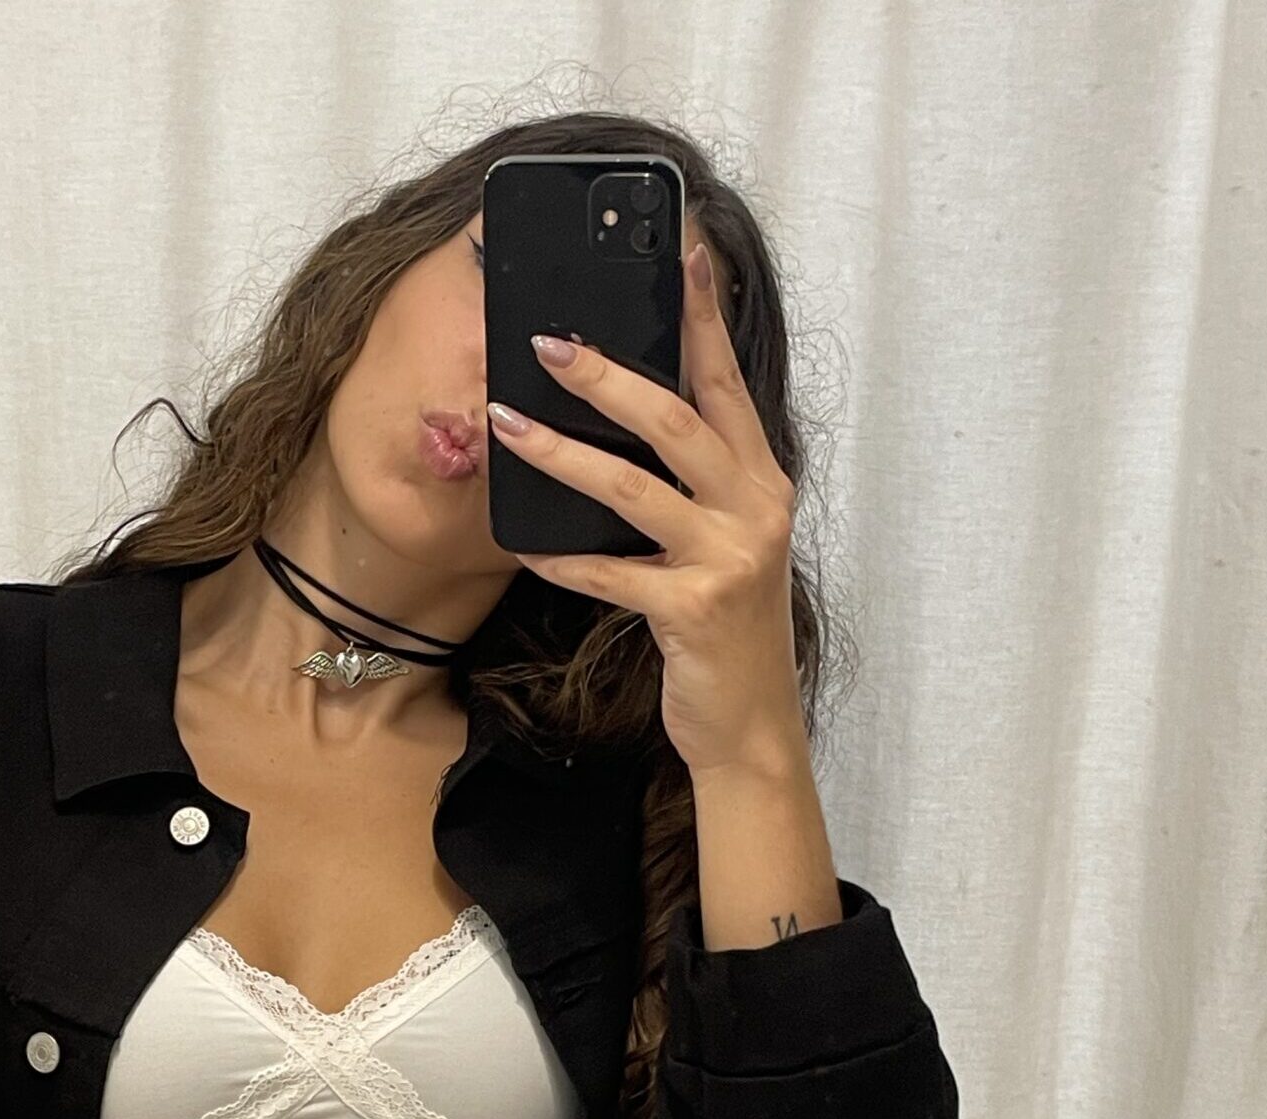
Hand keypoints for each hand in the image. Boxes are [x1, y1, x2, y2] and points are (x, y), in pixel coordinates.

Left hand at [485, 239, 806, 784]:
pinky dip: (564, 559)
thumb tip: (618, 427)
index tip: (680, 248)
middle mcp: (754, 506)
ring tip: (505, 425)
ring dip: (562, 454)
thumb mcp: (722, 544)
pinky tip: (523, 546)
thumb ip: (691, 486)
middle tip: (545, 340)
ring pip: (635, 488)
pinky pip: (613, 575)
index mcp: (760, 478)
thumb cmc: (723, 628)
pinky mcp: (693, 610)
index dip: (701, 313)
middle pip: (674, 418)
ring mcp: (727, 558)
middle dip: (606, 374)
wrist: (750, 723)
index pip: (725, 379)